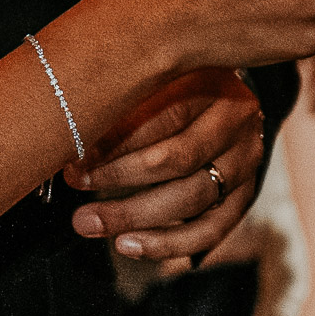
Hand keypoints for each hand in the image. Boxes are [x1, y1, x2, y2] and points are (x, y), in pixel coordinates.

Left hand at [66, 69, 261, 259]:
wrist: (226, 92)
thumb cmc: (174, 81)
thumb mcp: (157, 71)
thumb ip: (125, 92)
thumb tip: (68, 124)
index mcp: (213, 80)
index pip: (164, 115)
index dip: (115, 140)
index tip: (73, 155)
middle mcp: (235, 121)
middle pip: (177, 159)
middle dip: (118, 177)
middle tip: (75, 184)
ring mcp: (245, 161)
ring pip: (192, 198)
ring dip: (134, 215)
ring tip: (90, 222)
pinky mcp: (246, 196)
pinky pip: (209, 230)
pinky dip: (167, 242)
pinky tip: (127, 244)